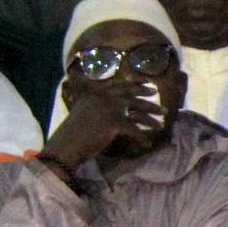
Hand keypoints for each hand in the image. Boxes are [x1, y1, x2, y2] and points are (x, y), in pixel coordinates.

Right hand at [42, 78, 163, 170]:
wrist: (66, 144)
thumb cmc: (74, 131)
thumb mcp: (85, 110)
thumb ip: (99, 103)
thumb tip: (115, 103)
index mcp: (97, 92)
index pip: (120, 84)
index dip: (136, 82)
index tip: (148, 82)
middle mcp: (104, 97)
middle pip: (132, 95)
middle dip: (148, 98)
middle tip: (160, 101)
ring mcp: (110, 108)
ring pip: (138, 112)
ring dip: (152, 119)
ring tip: (161, 125)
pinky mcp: (114, 122)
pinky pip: (135, 130)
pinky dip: (143, 138)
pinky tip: (148, 143)